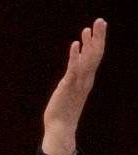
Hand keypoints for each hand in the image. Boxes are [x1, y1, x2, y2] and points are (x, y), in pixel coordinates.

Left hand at [42, 18, 106, 154]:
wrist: (60, 128)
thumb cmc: (63, 111)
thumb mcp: (70, 92)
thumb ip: (72, 82)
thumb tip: (72, 74)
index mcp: (86, 80)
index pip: (94, 57)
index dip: (97, 42)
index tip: (97, 28)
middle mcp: (85, 80)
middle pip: (95, 55)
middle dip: (98, 37)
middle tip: (100, 21)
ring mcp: (78, 83)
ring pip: (87, 60)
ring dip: (88, 43)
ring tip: (89, 28)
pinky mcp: (68, 87)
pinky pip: (73, 69)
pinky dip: (75, 56)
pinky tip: (75, 44)